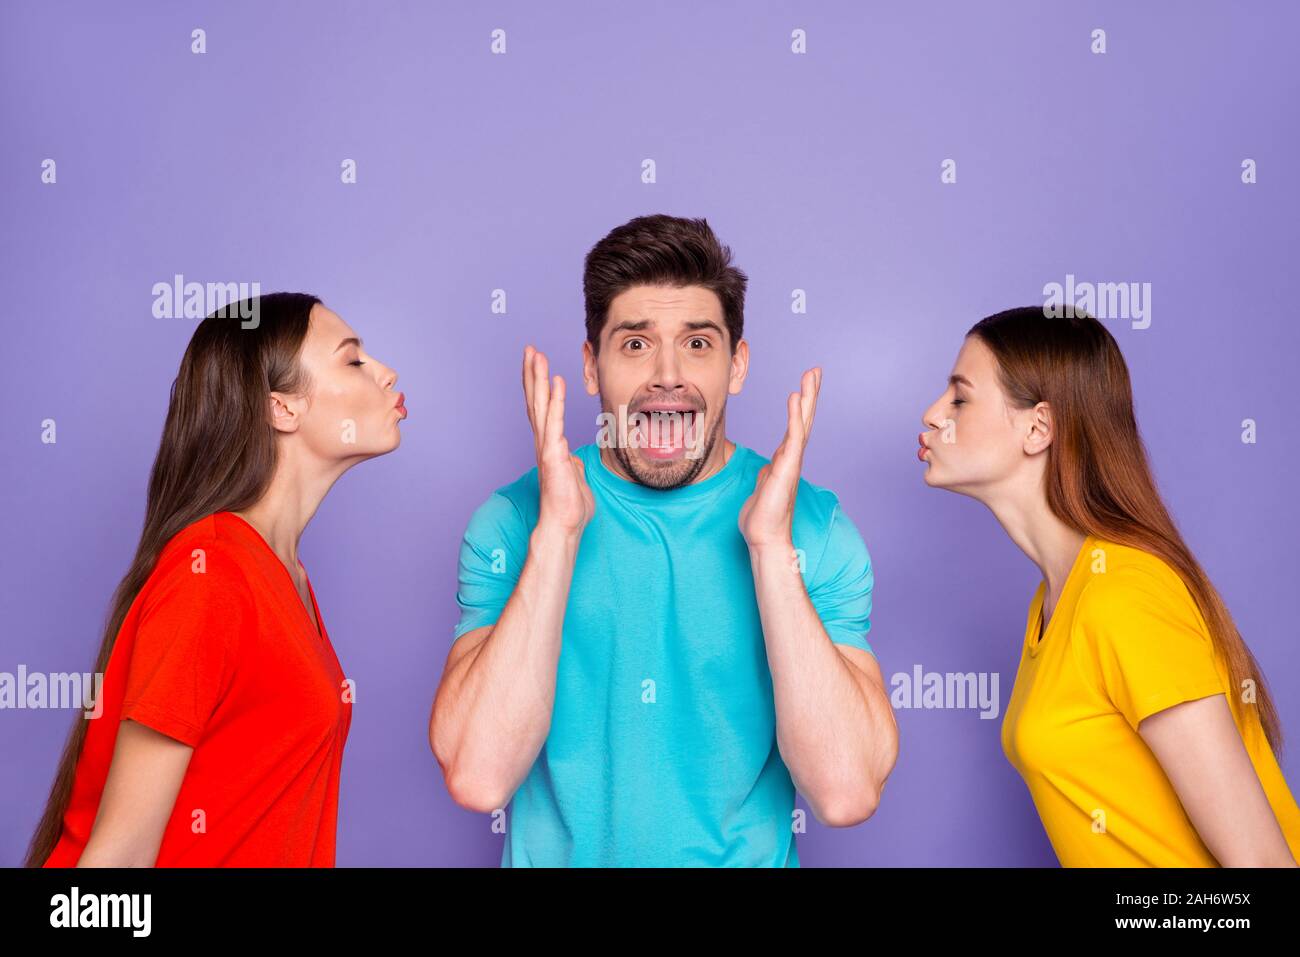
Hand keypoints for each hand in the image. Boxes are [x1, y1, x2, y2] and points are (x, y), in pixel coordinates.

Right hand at [523, 345, 594, 536]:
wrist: (564, 525)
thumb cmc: (570, 506)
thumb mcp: (573, 477)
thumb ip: (570, 462)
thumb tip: (570, 457)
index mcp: (548, 445)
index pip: (541, 409)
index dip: (538, 385)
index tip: (536, 364)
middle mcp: (543, 442)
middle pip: (535, 401)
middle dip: (532, 373)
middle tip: (530, 349)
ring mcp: (546, 447)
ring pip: (541, 406)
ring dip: (538, 379)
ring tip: (536, 355)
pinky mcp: (553, 454)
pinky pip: (555, 422)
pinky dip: (556, 400)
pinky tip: (556, 381)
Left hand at [739, 367, 820, 549]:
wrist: (765, 537)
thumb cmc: (762, 517)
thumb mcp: (763, 487)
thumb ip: (769, 473)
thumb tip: (770, 466)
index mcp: (785, 461)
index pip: (796, 427)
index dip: (801, 405)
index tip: (804, 385)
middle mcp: (791, 458)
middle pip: (804, 419)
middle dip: (810, 394)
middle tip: (816, 371)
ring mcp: (791, 462)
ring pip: (802, 423)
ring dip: (807, 398)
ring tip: (811, 376)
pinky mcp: (787, 468)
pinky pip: (792, 436)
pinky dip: (795, 416)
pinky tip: (795, 397)